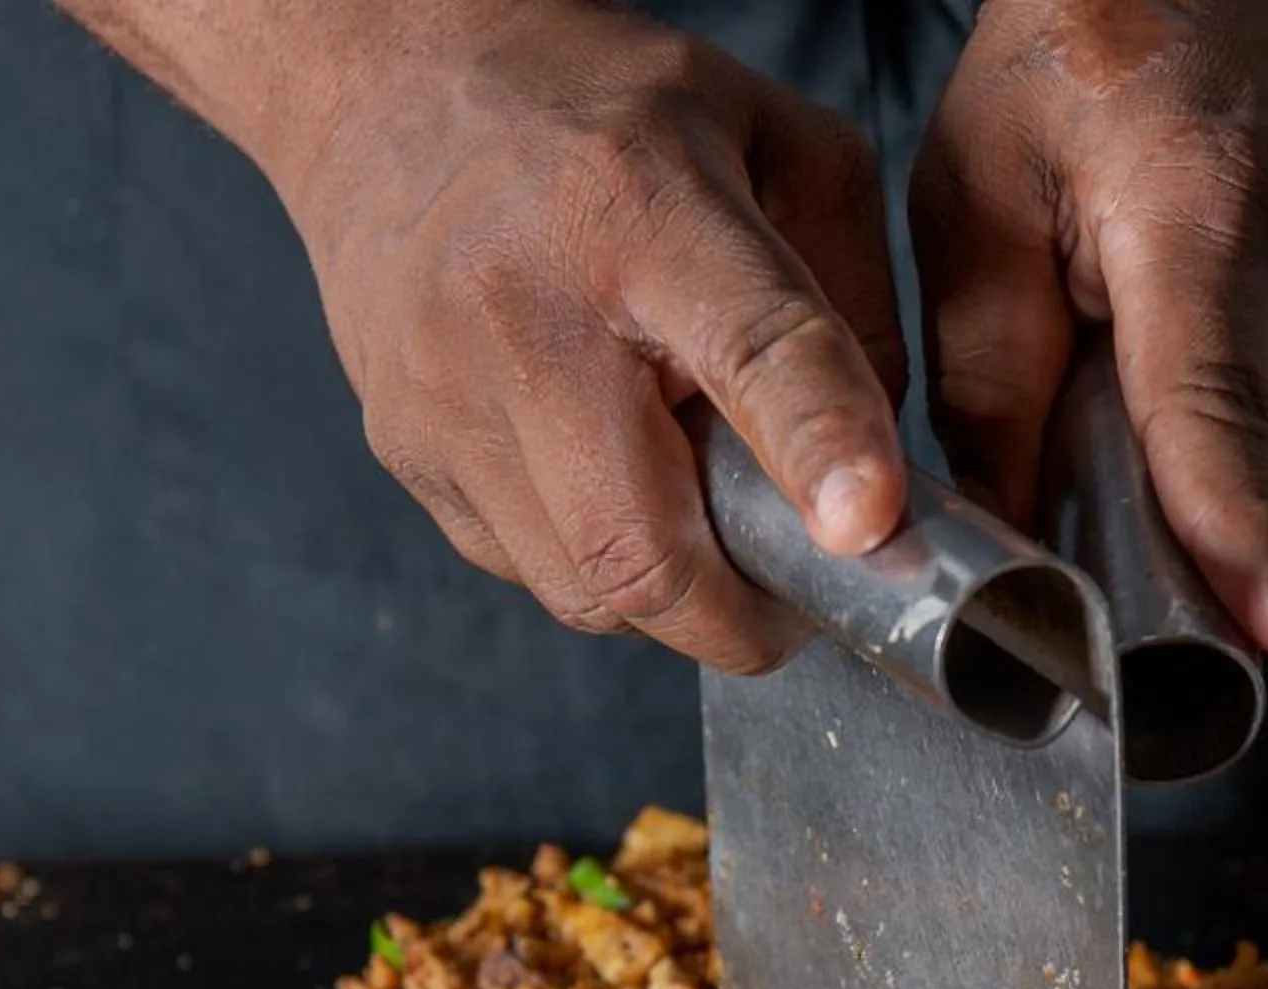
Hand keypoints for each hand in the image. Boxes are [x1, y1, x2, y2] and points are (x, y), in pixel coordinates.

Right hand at [271, 4, 908, 670]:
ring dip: (672, 591)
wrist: (385, 91)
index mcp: (639, 208)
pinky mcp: (407, 454)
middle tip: (798, 592)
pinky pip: (531, 571)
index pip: (748, 348)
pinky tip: (609, 473)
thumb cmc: (600, 115)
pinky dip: (596, 559)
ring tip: (695, 504)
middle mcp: (524, 310)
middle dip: (744, 617)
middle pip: (641, 547)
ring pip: (586, 590)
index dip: (817, 447)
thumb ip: (852, 304)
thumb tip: (881, 482)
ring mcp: (446, 397)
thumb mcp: (776, 143)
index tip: (869, 525)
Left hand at [911, 0, 1267, 658]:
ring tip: (1125, 487)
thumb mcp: (979, 189)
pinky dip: (1248, 485)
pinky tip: (1174, 447)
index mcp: (1202, 216)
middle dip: (1194, 574)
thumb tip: (998, 535)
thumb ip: (985, 372)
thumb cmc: (1087, 58)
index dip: (1242, 533)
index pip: (1221, 408)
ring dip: (1219, 532)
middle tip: (1094, 596)